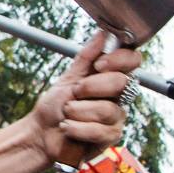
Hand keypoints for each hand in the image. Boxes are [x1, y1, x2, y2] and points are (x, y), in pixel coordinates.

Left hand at [28, 33, 141, 160]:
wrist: (40, 134)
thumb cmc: (54, 106)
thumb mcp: (68, 78)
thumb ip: (86, 57)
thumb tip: (102, 34)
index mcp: (110, 79)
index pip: (132, 62)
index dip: (119, 60)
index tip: (99, 64)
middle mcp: (118, 97)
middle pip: (121, 83)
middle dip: (91, 86)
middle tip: (74, 93)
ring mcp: (116, 118)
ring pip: (107, 109)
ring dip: (78, 110)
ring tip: (66, 113)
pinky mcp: (109, 138)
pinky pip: (98, 130)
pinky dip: (76, 128)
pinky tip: (67, 127)